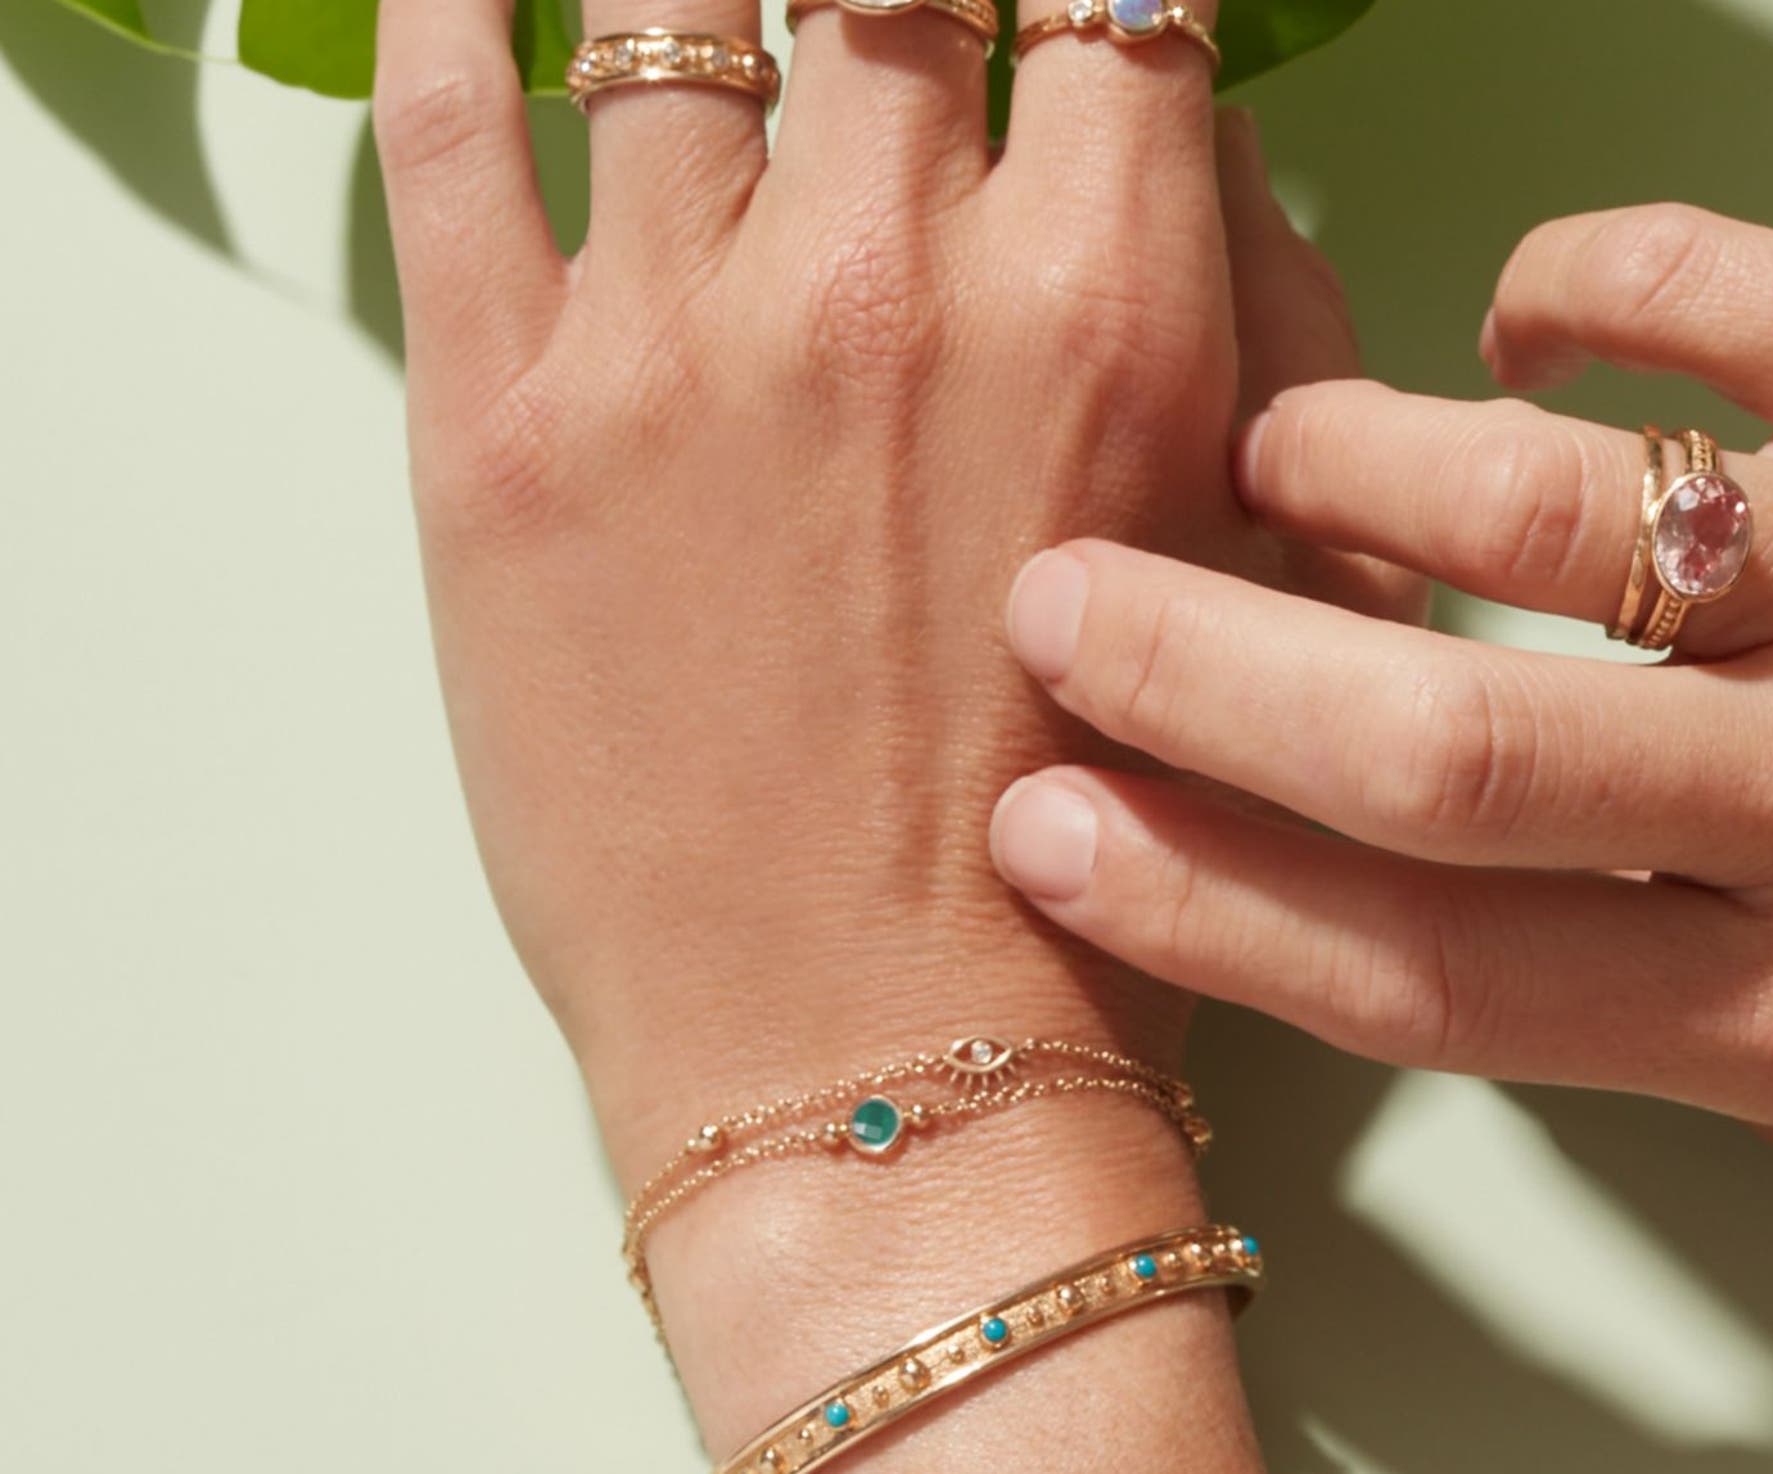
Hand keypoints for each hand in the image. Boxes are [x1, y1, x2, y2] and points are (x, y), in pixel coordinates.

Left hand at [374, 0, 1405, 1454]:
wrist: (894, 1055)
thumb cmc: (1103, 836)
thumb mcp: (1276, 568)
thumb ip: (1253, 307)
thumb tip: (1188, 127)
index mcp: (1108, 299)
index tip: (1044, 4)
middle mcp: (893, 273)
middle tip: (874, 13)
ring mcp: (678, 332)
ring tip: (714, 9)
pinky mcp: (498, 414)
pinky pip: (446, 119)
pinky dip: (453, 11)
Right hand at [989, 204, 1772, 1153]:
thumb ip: (1638, 975)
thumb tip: (1350, 850)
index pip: (1434, 973)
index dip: (1201, 898)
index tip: (1055, 820)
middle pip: (1442, 743)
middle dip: (1193, 666)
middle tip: (1067, 601)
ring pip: (1530, 494)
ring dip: (1339, 462)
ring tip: (1280, 459)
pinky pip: (1686, 284)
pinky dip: (1545, 298)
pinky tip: (1521, 342)